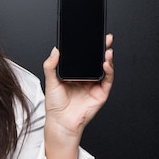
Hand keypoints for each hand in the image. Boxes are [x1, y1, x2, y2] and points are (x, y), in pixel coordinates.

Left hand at [42, 34, 113, 158]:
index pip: (83, 57)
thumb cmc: (55, 105)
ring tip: (106, 50)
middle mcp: (86, 78)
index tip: (90, 36)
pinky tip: (105, 64)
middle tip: (106, 38)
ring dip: (107, 58)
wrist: (61, 122)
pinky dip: (109, 71)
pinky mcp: (101, 93)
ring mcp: (94, 85)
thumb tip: (55, 50)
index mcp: (74, 73)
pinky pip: (107, 80)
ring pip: (104, 68)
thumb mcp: (50, 81)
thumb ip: (51, 66)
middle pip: (96, 60)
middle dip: (102, 48)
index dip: (88, 47)